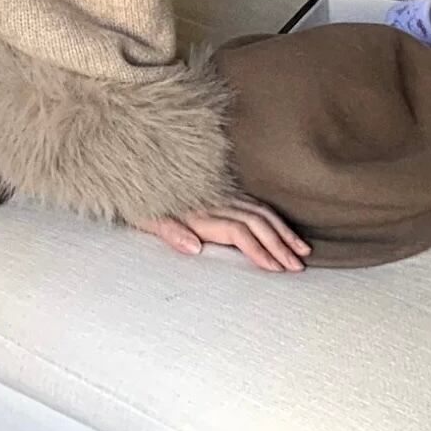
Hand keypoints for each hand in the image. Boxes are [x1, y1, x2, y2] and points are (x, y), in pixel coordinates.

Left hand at [131, 197, 312, 272]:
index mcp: (197, 210)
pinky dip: (271, 215)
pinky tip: (281, 226)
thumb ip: (170, 231)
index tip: (276, 268)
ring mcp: (217, 193)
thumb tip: (195, 248)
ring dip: (282, 230)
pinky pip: (251, 201)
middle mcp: (212, 200)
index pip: (237, 231)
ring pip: (258, 210)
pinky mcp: (218, 189)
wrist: (129, 162)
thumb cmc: (134, 197)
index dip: (258, 250)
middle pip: (255, 221)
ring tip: (302, 248)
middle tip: (299, 265)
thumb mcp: (144, 216)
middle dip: (280, 244)